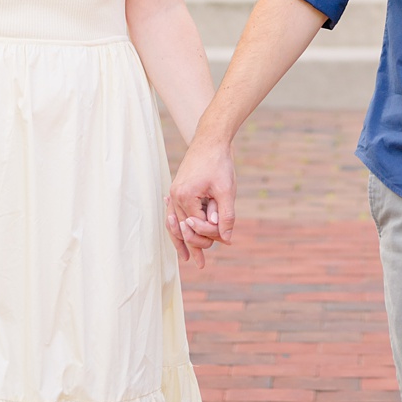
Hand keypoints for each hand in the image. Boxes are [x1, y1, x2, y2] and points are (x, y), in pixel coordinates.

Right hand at [167, 138, 236, 269]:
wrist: (210, 140)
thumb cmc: (219, 164)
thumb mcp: (227, 191)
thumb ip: (226, 216)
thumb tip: (226, 240)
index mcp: (185, 196)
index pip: (198, 227)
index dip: (212, 234)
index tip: (225, 234)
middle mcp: (175, 196)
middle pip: (184, 229)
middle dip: (196, 244)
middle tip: (203, 262)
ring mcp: (174, 193)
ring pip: (174, 224)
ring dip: (180, 242)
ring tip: (185, 260)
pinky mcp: (177, 189)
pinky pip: (174, 214)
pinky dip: (177, 228)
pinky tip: (177, 234)